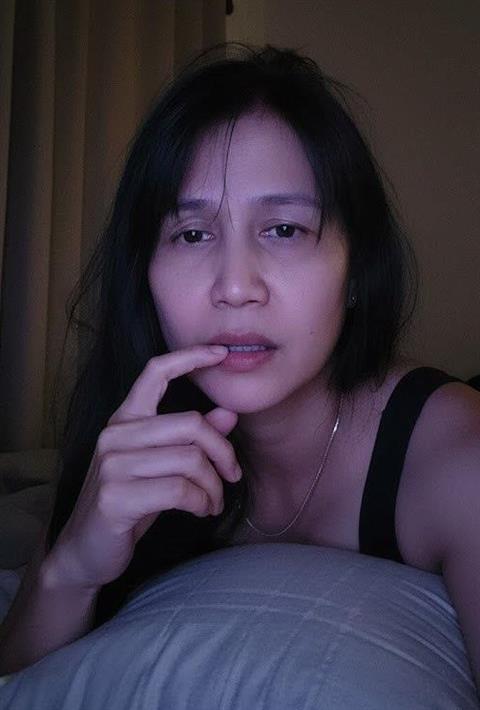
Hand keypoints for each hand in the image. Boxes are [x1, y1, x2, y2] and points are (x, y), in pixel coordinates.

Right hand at [44, 345, 240, 590]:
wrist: (86, 551)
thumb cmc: (129, 503)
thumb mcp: (162, 466)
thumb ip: (191, 438)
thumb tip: (229, 413)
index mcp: (125, 419)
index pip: (155, 372)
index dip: (190, 357)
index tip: (221, 354)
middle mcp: (115, 434)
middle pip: (191, 424)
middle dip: (223, 453)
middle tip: (232, 476)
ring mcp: (112, 465)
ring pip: (190, 460)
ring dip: (214, 486)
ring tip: (213, 502)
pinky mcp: (116, 496)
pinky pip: (179, 490)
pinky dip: (201, 502)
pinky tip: (201, 511)